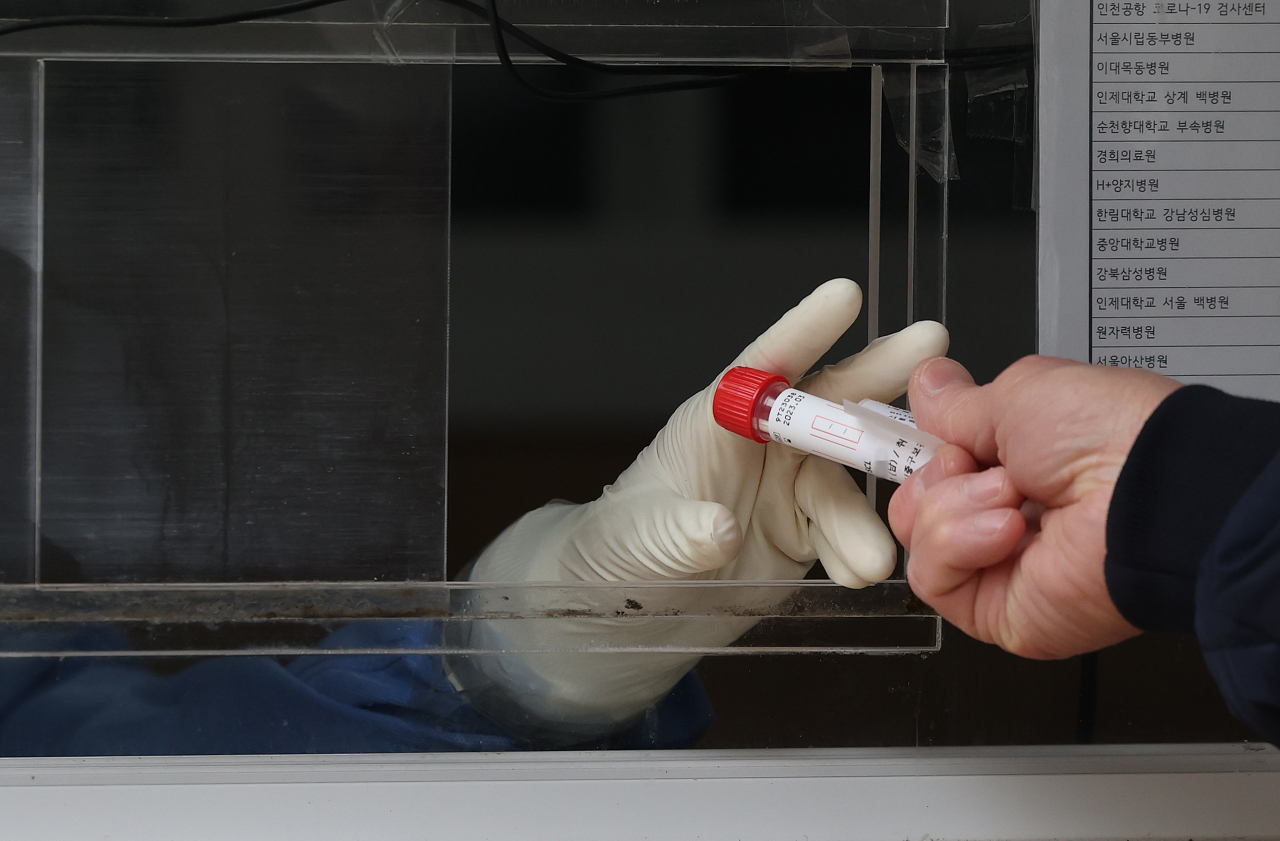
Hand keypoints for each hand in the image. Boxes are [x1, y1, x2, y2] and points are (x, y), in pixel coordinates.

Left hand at [453, 279, 948, 738]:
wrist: (633, 609)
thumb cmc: (618, 551)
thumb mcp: (637, 540)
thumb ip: (678, 531)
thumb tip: (719, 528)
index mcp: (714, 421)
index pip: (763, 366)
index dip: (805, 329)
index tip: (845, 294)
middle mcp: (760, 444)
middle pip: (828, 402)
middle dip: (880, 372)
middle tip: (934, 339)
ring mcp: (788, 487)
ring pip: (847, 483)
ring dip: (865, 516)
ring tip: (870, 561)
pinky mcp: (807, 531)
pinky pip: (848, 532)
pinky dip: (858, 552)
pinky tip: (857, 575)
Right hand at [888, 355, 1181, 658]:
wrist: (1149, 496)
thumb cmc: (1107, 436)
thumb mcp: (1019, 392)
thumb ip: (960, 403)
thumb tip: (929, 386)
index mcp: (1021, 461)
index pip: (940, 461)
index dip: (918, 447)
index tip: (896, 430)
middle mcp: (1010, 513)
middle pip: (916, 501)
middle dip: (936, 474)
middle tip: (974, 461)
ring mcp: (1001, 566)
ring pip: (917, 536)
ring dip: (953, 506)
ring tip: (1012, 496)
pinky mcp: (996, 610)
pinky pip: (932, 577)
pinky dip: (958, 544)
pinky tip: (1006, 529)